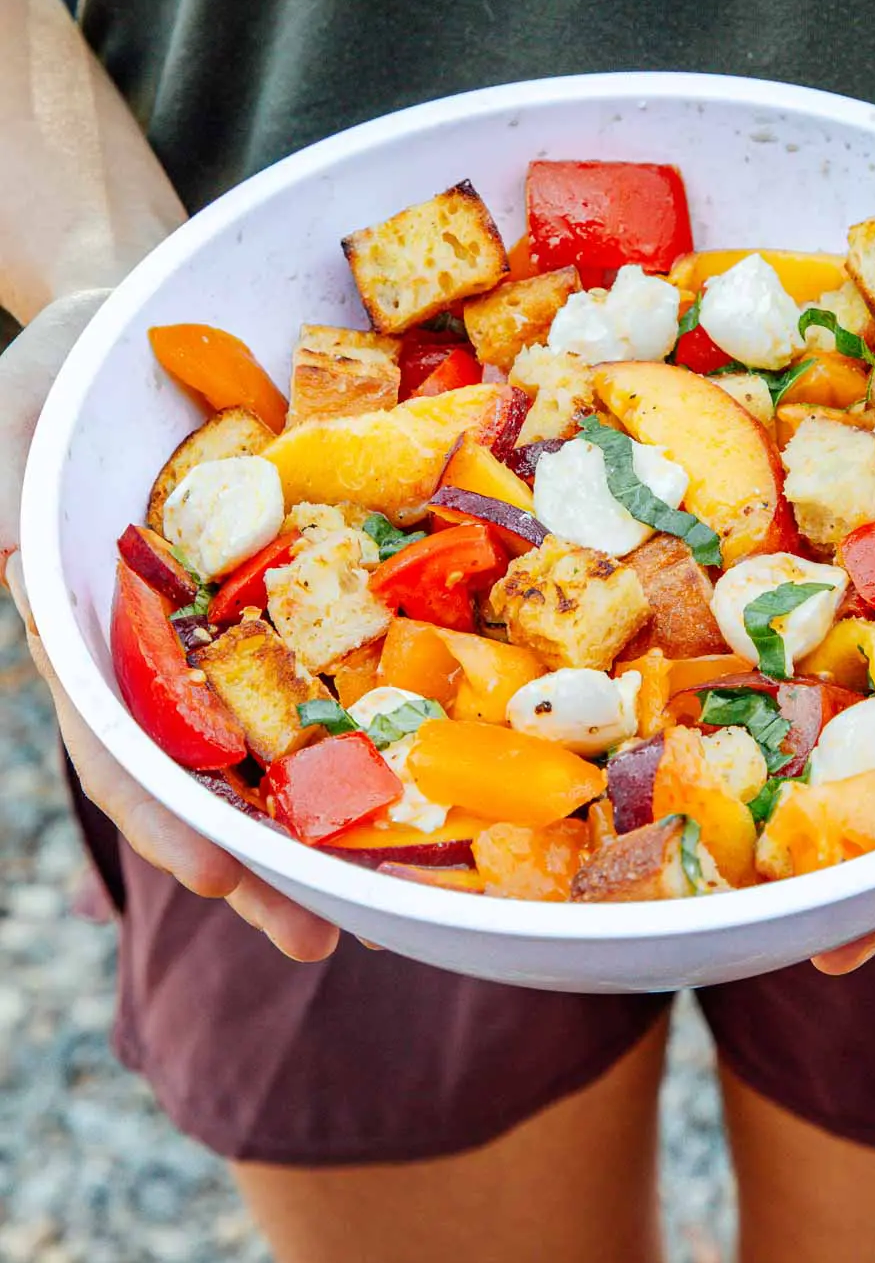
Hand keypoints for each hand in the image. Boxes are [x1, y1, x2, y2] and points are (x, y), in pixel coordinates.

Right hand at [1, 297, 337, 961]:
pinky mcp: (318, 583)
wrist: (155, 326)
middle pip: (212, 773)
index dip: (161, 810)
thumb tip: (11, 559)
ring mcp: (251, 623)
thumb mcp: (16, 408)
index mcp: (99, 631)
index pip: (119, 740)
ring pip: (288, 736)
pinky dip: (391, 715)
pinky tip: (443, 767)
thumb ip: (7, 487)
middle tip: (318, 936)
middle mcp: (179, 649)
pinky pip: (360, 652)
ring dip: (329, 818)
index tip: (215, 874)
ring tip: (390, 899)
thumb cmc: (74, 368)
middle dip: (258, 859)